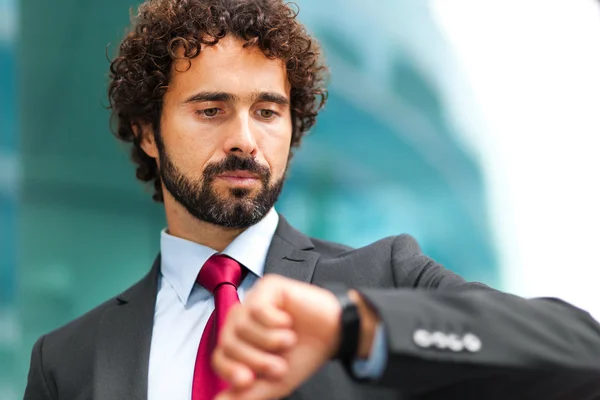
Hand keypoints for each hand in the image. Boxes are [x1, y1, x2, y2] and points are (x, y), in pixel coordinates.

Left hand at [212, 275, 342, 399]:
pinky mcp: (268, 286)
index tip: (248, 380)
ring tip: (289, 340)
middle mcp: (243, 319)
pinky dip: (275, 321)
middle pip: (228, 342)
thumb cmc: (305, 353)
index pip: (219, 357)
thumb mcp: (275, 382)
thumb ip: (246, 394)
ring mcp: (254, 301)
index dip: (231, 370)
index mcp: (241, 342)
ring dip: (270, 340)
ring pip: (242, 325)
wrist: (334, 335)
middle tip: (279, 365)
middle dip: (256, 359)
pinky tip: (288, 321)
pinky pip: (257, 308)